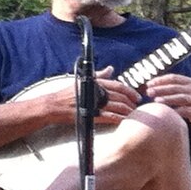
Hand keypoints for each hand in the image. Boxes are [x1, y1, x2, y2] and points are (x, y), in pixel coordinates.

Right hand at [17, 69, 134, 126]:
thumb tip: (111, 69)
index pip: (118, 85)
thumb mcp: (83, 81)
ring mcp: (94, 103)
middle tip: (137, 107)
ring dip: (128, 111)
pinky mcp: (91, 115)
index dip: (130, 91)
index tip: (137, 97)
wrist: (53, 106)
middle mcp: (96, 92)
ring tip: (133, 115)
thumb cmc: (67, 93)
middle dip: (131, 103)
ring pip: (118, 107)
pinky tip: (124, 121)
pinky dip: (119, 119)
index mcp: (95, 83)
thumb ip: (99, 75)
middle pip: (120, 97)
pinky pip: (110, 117)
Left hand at [142, 72, 190, 133]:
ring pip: (182, 98)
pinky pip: (187, 111)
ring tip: (157, 100)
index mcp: (189, 82)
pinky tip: (168, 112)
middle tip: (149, 92)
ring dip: (169, 99)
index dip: (160, 80)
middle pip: (175, 88)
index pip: (173, 78)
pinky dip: (178, 111)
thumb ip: (171, 87)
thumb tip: (149, 86)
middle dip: (161, 89)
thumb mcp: (185, 90)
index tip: (148, 84)